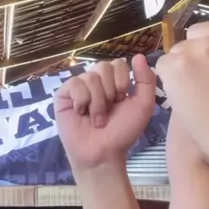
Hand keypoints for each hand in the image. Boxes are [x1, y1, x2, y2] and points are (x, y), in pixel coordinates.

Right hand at [54, 56, 155, 172]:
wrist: (103, 153)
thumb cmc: (122, 131)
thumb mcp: (143, 105)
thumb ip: (146, 80)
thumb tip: (138, 56)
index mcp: (113, 81)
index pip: (118, 63)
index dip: (122, 82)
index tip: (122, 101)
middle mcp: (95, 81)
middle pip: (103, 66)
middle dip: (110, 92)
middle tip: (109, 110)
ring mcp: (78, 87)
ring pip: (90, 77)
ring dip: (97, 102)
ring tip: (97, 118)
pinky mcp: (62, 95)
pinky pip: (74, 84)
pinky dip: (82, 101)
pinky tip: (81, 113)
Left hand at [156, 19, 208, 187]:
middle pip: (191, 38)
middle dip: (193, 54)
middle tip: (204, 80)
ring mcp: (193, 49)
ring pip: (175, 53)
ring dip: (180, 68)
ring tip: (195, 90)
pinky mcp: (174, 65)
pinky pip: (162, 66)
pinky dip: (168, 80)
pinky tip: (183, 94)